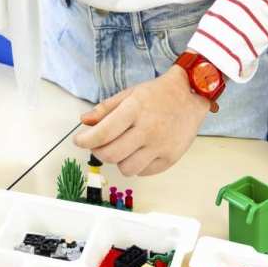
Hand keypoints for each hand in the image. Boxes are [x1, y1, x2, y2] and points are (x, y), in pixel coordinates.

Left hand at [72, 66, 209, 175]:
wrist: (189, 96)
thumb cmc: (156, 94)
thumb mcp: (128, 94)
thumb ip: (105, 109)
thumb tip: (84, 121)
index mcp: (134, 110)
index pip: (103, 133)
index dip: (85, 140)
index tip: (78, 140)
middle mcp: (148, 130)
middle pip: (112, 154)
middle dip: (98, 151)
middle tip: (96, 145)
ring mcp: (161, 146)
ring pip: (127, 168)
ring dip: (117, 160)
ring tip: (119, 148)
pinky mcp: (171, 158)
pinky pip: (144, 172)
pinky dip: (134, 166)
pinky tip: (135, 153)